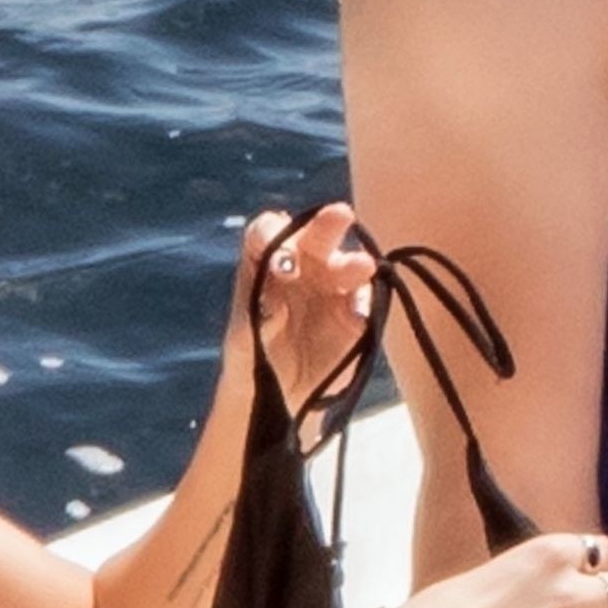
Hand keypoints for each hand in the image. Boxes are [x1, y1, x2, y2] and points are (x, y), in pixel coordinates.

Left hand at [222, 204, 374, 422]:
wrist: (279, 393)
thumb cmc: (251, 357)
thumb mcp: (242, 340)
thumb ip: (257, 318)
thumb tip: (275, 306)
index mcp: (266, 261)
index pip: (267, 232)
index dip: (273, 234)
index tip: (278, 256)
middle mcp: (304, 264)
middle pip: (315, 235)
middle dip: (327, 224)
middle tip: (340, 214)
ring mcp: (334, 286)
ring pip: (347, 264)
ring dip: (353, 263)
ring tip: (361, 266)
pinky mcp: (356, 314)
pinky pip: (366, 302)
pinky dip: (365, 303)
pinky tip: (358, 313)